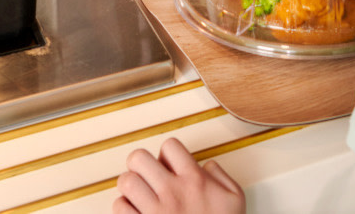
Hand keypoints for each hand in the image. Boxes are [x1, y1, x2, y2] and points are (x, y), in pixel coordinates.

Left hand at [114, 138, 245, 213]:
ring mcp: (154, 211)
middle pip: (138, 158)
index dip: (167, 153)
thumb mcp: (234, 199)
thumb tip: (206, 166)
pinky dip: (123, 207)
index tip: (169, 165)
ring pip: (126, 181)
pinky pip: (120, 207)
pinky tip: (136, 211)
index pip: (169, 146)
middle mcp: (171, 192)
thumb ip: (220, 176)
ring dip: (130, 185)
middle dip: (141, 164)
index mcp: (194, 181)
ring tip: (139, 193)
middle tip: (148, 175)